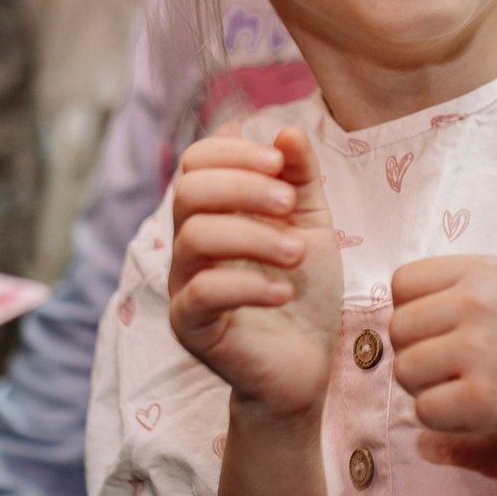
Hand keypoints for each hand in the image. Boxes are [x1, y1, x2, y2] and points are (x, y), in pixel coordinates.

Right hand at [167, 127, 343, 420]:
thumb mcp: (312, 226)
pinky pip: (203, 292)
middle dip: (245, 188)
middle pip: (188, 191)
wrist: (307, 364)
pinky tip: (284, 291)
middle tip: (290, 206)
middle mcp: (190, 245)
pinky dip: (249, 284)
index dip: (235, 152)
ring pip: (194, 237)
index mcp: (214, 214)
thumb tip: (288, 131)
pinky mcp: (191, 326)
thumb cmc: (304, 292)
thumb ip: (301, 180)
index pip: (197, 161)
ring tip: (297, 254)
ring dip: (253, 236)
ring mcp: (184, 286)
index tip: (280, 164)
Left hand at [387, 256, 496, 474]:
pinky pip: (425, 410)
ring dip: (428, 393)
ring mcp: (484, 346)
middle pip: (397, 328)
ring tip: (471, 396)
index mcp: (488, 272)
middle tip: (460, 376)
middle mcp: (483, 300)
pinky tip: (481, 418)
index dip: (414, 316)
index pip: (403, 282)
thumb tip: (389, 326)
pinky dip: (443, 424)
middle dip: (418, 358)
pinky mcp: (488, 397)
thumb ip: (462, 298)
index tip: (444, 338)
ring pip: (405, 370)